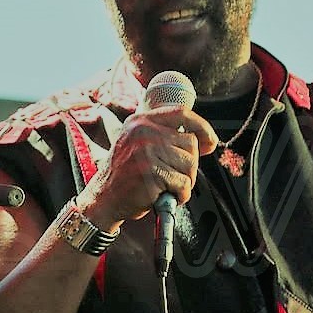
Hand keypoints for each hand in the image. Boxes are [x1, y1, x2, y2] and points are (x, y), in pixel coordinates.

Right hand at [79, 107, 218, 228]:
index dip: (201, 127)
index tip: (209, 142)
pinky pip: (183, 184)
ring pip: (190, 164)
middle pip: (190, 143)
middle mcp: (143, 133)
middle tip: (174, 176)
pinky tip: (165, 196)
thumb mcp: (137, 144)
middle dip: (189, 164)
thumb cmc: (124, 176)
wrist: (103, 199)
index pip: (181, 113)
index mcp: (140, 121)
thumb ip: (161, 135)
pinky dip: (180, 195)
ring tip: (167, 186)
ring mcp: (146, 152)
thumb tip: (201, 139)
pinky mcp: (151, 174)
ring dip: (184, 181)